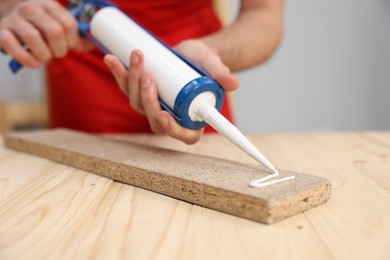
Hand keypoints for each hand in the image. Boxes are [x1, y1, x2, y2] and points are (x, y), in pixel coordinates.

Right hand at [0, 0, 93, 67]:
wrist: (6, 11)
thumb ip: (74, 33)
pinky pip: (12, 45)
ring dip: (44, 55)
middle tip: (58, 53)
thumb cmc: (38, 22)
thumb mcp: (56, 20)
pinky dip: (25, 58)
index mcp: (49, 4)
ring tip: (45, 58)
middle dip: (60, 49)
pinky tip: (34, 64)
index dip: (73, 40)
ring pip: (34, 38)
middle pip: (54, 31)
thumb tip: (92, 45)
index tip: (70, 46)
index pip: (69, 23)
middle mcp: (31, 9)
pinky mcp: (1, 31)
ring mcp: (15, 19)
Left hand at [104, 39, 238, 143]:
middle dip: (148, 100)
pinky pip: (127, 88)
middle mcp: (171, 116)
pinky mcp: (141, 92)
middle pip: (154, 120)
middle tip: (149, 77)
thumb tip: (232, 83)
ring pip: (137, 103)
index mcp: (191, 119)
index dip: (172, 129)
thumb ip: (222, 75)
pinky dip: (119, 74)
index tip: (163, 115)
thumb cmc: (204, 64)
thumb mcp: (214, 66)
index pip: (184, 134)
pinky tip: (113, 59)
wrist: (191, 53)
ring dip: (133, 82)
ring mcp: (153, 106)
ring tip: (138, 58)